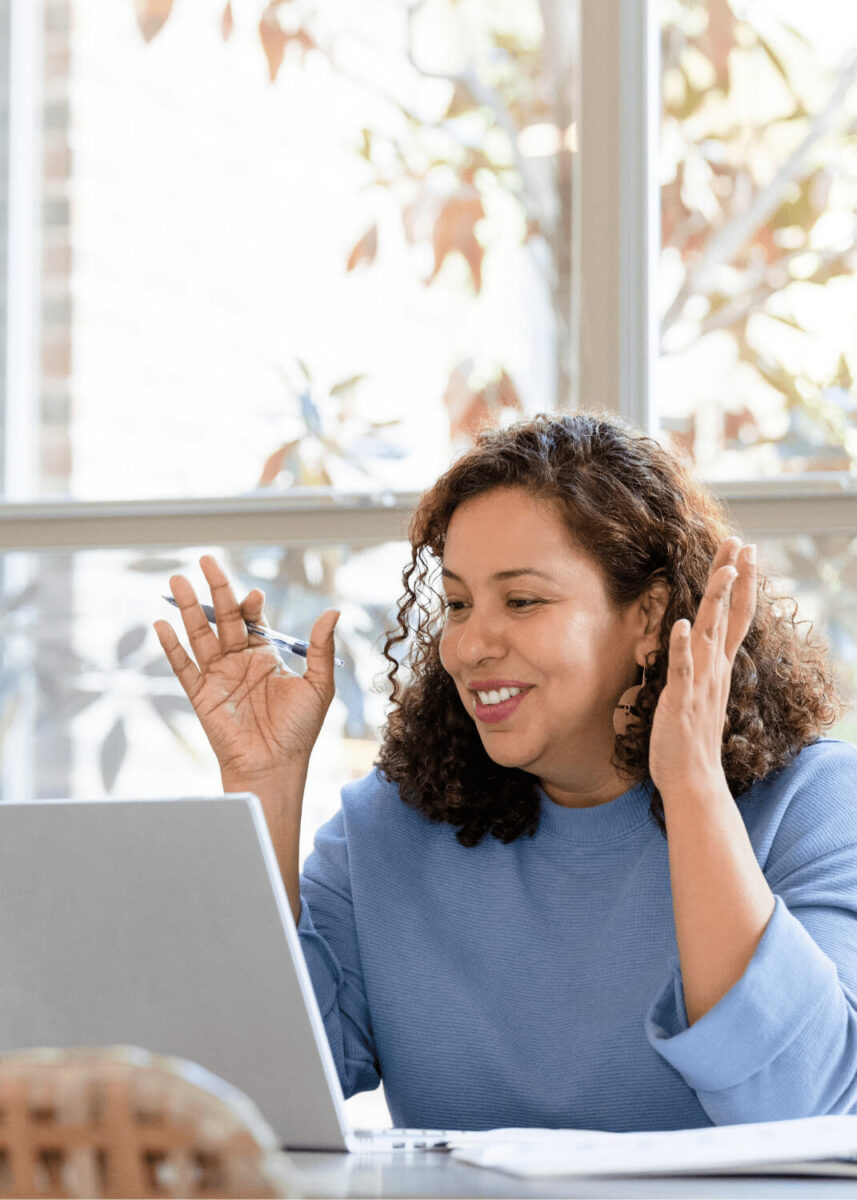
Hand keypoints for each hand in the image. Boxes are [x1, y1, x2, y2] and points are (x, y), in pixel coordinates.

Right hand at [153, 555, 339, 780]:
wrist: (275, 767)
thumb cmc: (299, 731)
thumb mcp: (318, 686)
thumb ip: (320, 648)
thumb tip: (333, 610)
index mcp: (265, 656)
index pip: (253, 619)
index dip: (251, 604)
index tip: (254, 595)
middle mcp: (239, 661)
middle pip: (224, 618)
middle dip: (215, 589)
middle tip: (206, 560)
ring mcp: (217, 676)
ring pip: (200, 634)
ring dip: (188, 608)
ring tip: (176, 580)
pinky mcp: (200, 695)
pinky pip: (182, 666)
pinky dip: (171, 646)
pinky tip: (161, 623)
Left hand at [648, 538, 756, 800]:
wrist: (691, 778)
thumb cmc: (690, 735)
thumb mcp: (698, 689)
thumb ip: (701, 663)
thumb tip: (699, 637)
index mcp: (717, 666)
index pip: (735, 616)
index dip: (741, 583)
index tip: (745, 550)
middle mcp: (714, 670)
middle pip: (728, 615)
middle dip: (734, 578)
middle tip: (740, 542)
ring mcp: (700, 684)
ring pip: (710, 635)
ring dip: (716, 603)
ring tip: (723, 571)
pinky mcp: (681, 701)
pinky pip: (682, 670)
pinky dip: (682, 647)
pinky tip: (682, 624)